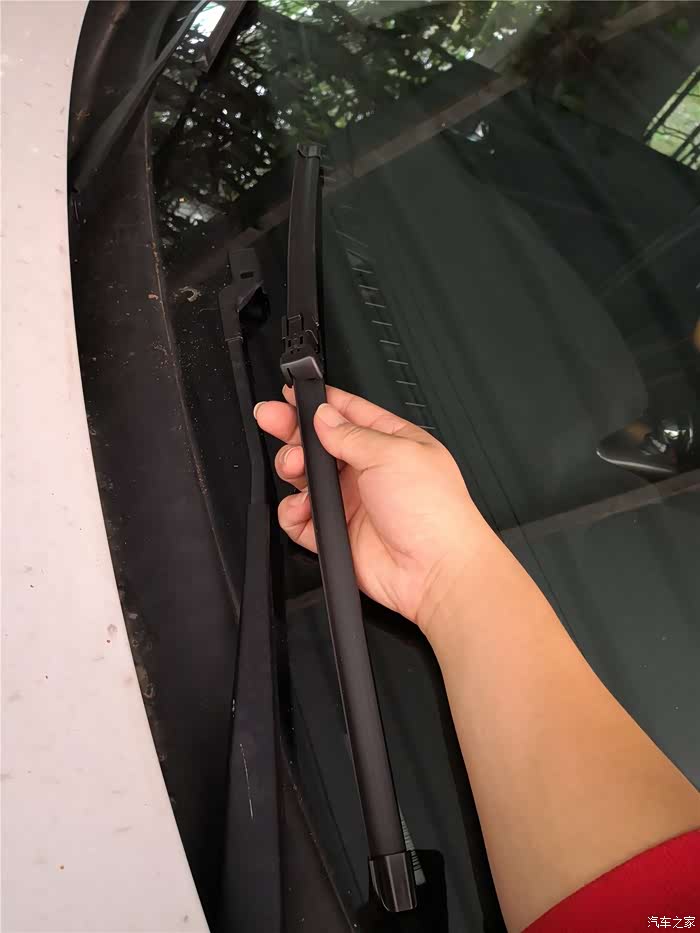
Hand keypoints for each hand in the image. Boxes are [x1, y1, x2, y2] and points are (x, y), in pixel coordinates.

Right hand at [254, 385, 491, 631]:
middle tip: (271, 420)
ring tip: (295, 468)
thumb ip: (351, 433)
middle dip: (292, 430)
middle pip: (319, 442)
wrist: (435, 570)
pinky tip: (303, 508)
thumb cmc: (434, 510)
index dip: (318, 402)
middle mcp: (369, 470)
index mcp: (390, 442)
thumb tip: (323, 416)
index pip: (347, 412)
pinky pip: (301, 518)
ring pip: (305, 477)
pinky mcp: (337, 534)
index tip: (290, 394)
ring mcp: (352, 502)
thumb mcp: (393, 453)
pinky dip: (294, 512)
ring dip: (292, 468)